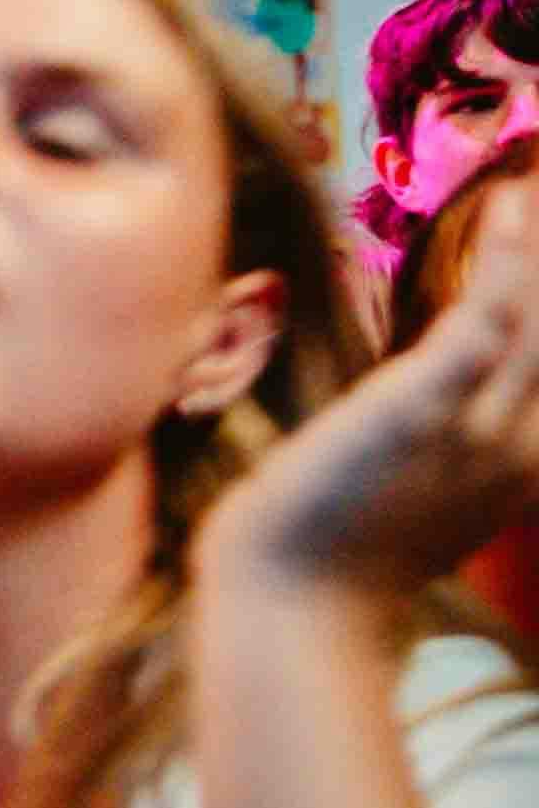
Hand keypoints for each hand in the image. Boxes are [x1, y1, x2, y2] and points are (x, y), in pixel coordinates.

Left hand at [205, 196, 538, 617]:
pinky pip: (486, 322)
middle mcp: (520, 447)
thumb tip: (444, 394)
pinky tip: (514, 209)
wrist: (292, 599)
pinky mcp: (425, 405)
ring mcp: (478, 427)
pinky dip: (508, 263)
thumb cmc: (339, 548)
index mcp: (523, 470)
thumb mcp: (423, 497)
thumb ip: (450, 447)